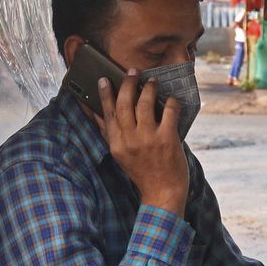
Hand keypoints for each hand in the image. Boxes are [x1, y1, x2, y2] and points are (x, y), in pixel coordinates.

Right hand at [97, 70, 187, 215]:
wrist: (162, 193)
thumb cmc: (143, 173)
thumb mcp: (121, 155)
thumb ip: (110, 134)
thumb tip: (96, 114)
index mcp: (117, 144)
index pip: (108, 114)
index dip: (105, 94)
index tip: (104, 79)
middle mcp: (129, 140)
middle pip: (124, 104)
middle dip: (128, 83)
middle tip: (133, 72)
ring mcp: (148, 139)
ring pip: (145, 103)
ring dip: (149, 88)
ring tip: (152, 82)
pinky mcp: (166, 139)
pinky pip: (168, 111)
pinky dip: (171, 102)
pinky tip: (171, 100)